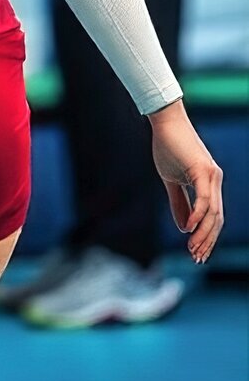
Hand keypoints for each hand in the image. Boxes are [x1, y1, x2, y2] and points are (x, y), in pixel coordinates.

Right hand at [149, 99, 223, 263]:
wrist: (164, 121)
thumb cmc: (167, 147)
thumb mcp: (171, 180)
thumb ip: (179, 203)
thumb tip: (184, 227)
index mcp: (209, 183)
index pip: (213, 216)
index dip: (206, 236)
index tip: (196, 254)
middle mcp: (215, 180)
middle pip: (217, 219)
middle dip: (207, 241)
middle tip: (196, 259)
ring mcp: (211, 175)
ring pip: (212, 213)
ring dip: (203, 234)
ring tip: (193, 250)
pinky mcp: (203, 170)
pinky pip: (204, 199)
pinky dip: (198, 215)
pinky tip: (189, 228)